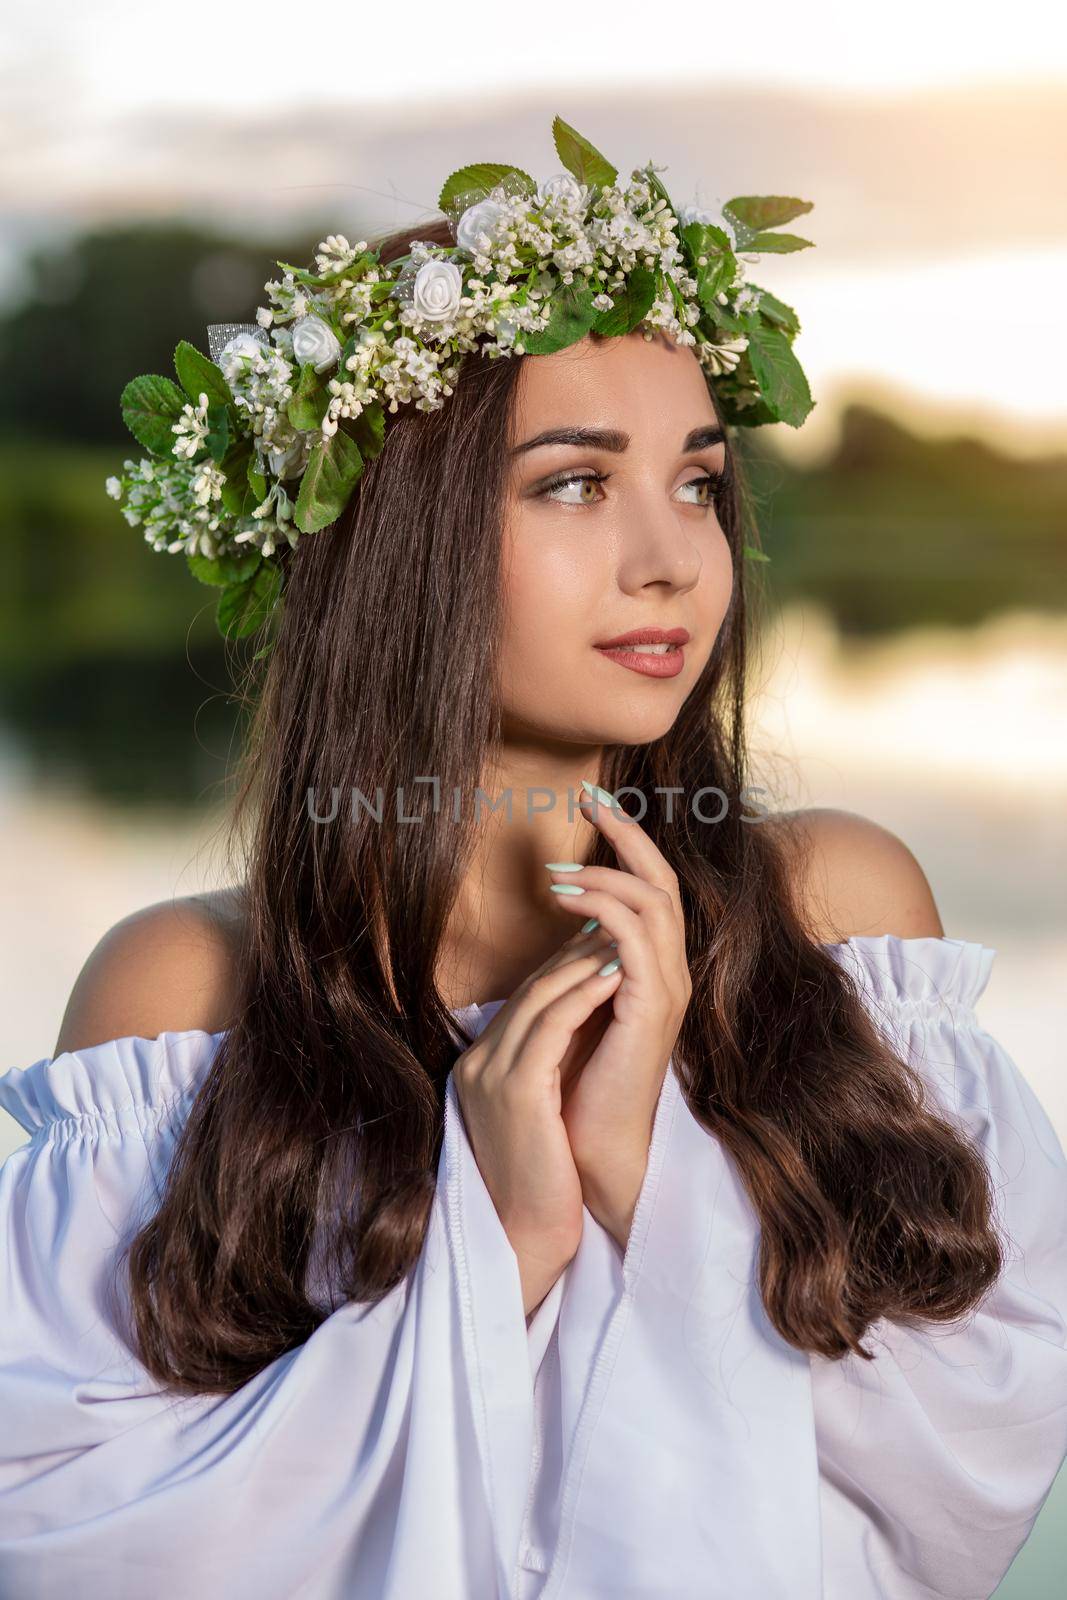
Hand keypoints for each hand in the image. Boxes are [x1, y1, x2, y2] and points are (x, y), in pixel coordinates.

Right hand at [451, 926, 623, 1316]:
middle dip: (579, 947)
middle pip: (533, 986)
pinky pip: (551, 1026)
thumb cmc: (545, 1179)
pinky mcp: (516, 1091)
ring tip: (626, 935)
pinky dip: (584, 994)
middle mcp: (480, 1062)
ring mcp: (493, 1074)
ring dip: (586, 960)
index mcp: (484, 1064)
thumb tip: (583, 1018)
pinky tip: (616, 973)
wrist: (526, 1238)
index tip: (609, 934)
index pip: (530, 995)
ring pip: (541, 997)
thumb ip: (548, 1064)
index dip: (571, 960)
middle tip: (622, 917)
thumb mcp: (541, 1109)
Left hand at [546, 783, 691, 1252]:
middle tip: (588, 798)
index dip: (626, 839)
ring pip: (653, 904)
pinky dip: (604, 913)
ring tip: (558, 870)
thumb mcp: (582, 1000)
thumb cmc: (582, 1077)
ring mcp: (666, 990)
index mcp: (656, 965)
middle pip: (663, 880)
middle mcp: (670, 970)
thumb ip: (585, 958)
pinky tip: (567, 904)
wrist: (595, 1144)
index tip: (590, 801)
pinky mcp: (651, 1011)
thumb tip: (572, 912)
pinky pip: (635, 943)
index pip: (652, 885)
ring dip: (604, 876)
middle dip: (627, 834)